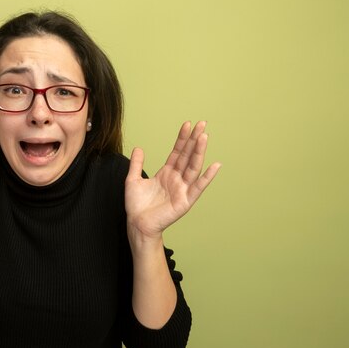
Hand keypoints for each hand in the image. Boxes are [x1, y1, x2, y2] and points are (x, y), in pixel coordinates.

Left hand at [125, 121, 220, 239]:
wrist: (137, 223)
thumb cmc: (136, 205)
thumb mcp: (133, 180)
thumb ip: (137, 164)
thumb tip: (138, 148)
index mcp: (167, 173)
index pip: (177, 152)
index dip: (182, 139)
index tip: (188, 124)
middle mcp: (177, 179)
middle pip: (187, 156)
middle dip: (194, 140)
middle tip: (202, 123)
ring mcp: (182, 189)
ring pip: (193, 167)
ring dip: (199, 152)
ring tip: (204, 136)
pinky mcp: (185, 201)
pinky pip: (198, 187)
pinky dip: (207, 177)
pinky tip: (215, 165)